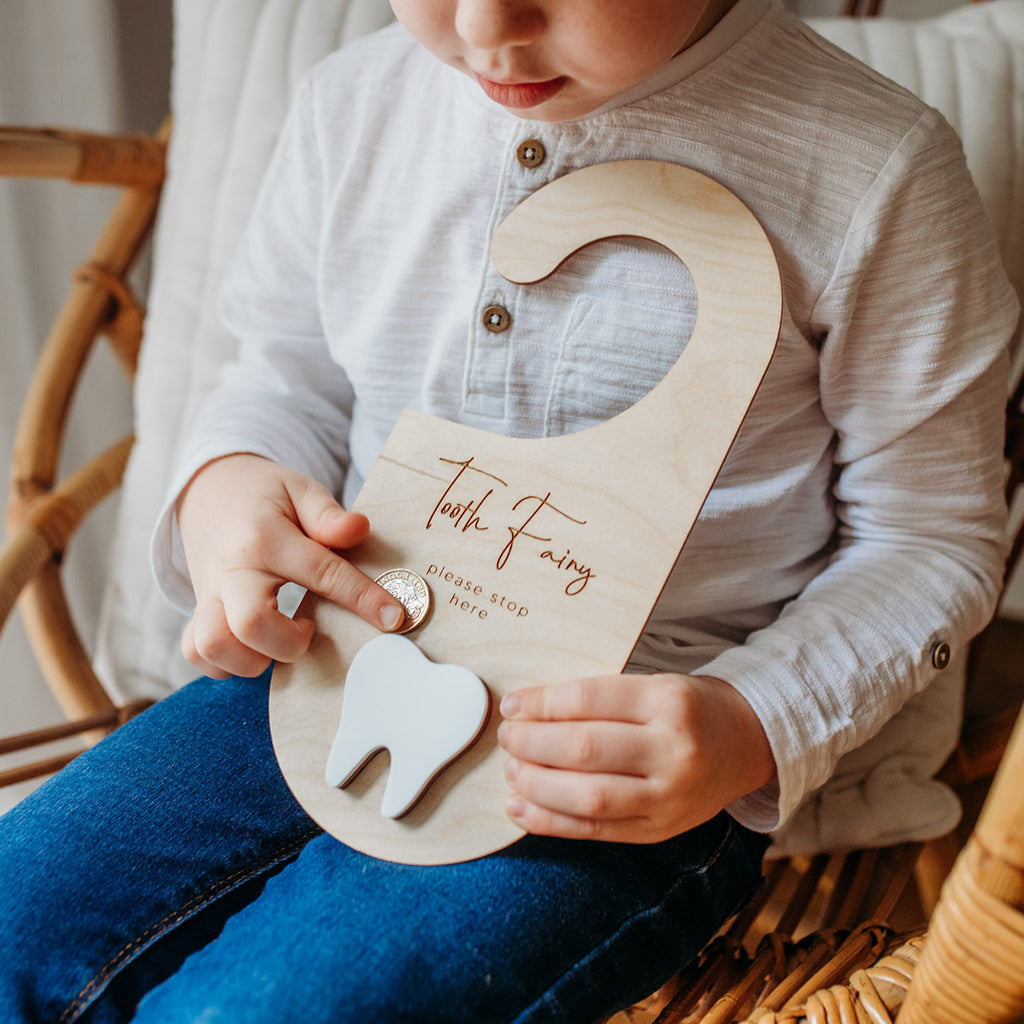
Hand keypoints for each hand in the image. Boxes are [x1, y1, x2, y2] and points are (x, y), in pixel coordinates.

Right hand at [176, 453, 404, 678]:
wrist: (209, 492)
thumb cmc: (267, 496)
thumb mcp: (300, 489)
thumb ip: (328, 514)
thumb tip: (359, 528)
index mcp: (265, 537)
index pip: (319, 573)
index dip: (361, 598)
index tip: (393, 617)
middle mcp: (232, 571)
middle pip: (251, 624)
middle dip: (290, 643)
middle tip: (310, 628)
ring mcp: (209, 595)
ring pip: (215, 646)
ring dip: (254, 658)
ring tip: (282, 639)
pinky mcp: (197, 611)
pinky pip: (197, 653)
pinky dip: (224, 664)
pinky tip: (253, 649)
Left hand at [496, 673, 774, 843]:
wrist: (742, 744)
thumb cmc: (684, 709)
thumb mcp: (653, 685)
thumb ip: (598, 699)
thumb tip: (525, 711)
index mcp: (669, 700)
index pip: (589, 699)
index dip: (541, 703)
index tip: (512, 705)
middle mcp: (673, 750)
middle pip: (584, 749)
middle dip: (532, 744)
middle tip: (507, 737)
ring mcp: (669, 797)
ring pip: (587, 796)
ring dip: (536, 785)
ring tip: (512, 769)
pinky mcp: (660, 831)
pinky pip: (595, 831)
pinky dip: (549, 822)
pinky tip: (519, 806)